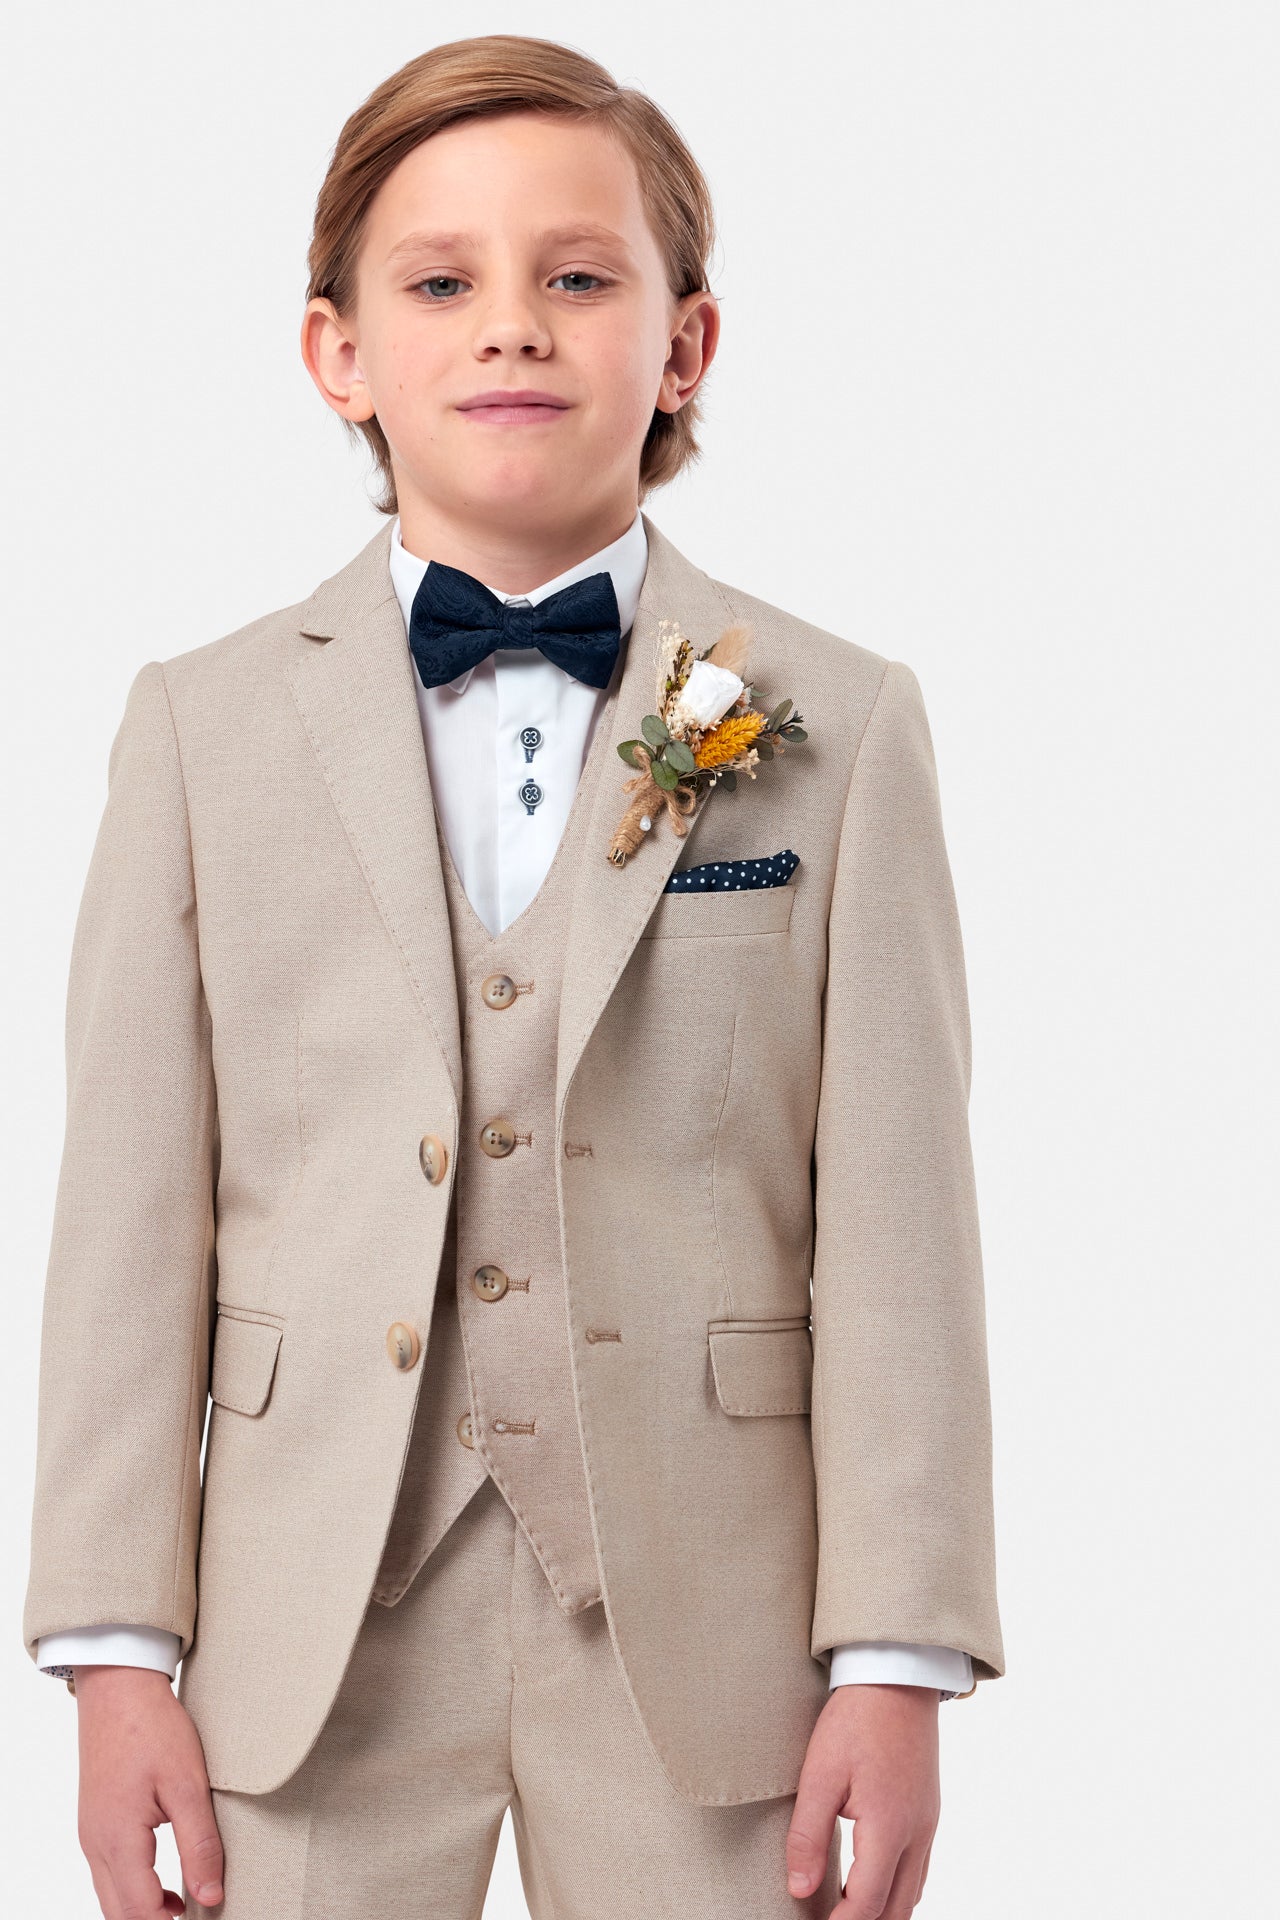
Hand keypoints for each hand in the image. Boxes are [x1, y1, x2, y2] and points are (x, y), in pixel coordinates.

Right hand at [73, 1665, 224, 1916]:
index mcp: (117, 1839)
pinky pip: (107, 1875)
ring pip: (110, 1898)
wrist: (119, 1687)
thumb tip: (211, 1897)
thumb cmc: (153, 1728)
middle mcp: (95, 1844)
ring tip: (184, 1906)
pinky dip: (132, 1891)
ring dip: (142, 1911)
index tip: (204, 1917)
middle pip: (118, 1915)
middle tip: (194, 1914)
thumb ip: (199, 1844)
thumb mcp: (188, 1784)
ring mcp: (90, 1834)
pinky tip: (164, 1884)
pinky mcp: (94, 1822)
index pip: (140, 1913)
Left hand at [786, 1683, 940, 1917]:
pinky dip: (896, 1889)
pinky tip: (870, 1881)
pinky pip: (919, 1870)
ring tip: (845, 1909)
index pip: (867, 1904)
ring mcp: (928, 1824)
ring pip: (912, 1894)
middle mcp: (917, 1833)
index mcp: (889, 1827)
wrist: (897, 1678)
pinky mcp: (929, 1812)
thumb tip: (798, 1889)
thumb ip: (807, 1836)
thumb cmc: (855, 1721)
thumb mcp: (819, 1774)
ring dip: (882, 1910)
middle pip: (897, 1910)